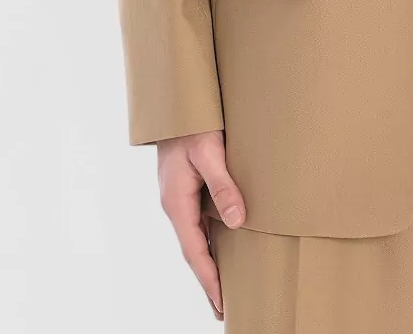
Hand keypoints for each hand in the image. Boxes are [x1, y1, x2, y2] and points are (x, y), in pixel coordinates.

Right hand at [157, 130, 245, 317]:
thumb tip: (237, 221)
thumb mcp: (210, 154)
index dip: (209, 278)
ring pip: (196, 237)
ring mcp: (180, 197)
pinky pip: (199, 222)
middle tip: (222, 308)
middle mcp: (176, 204)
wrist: (176, 104)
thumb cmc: (192, 126)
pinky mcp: (186, 187)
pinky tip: (222, 244)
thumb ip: (223, 186)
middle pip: (193, 250)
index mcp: (177, 203)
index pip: (194, 251)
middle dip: (208, 279)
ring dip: (209, 261)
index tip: (221, 302)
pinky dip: (209, 240)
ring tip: (223, 285)